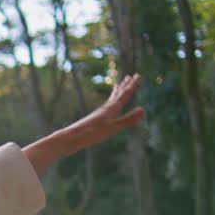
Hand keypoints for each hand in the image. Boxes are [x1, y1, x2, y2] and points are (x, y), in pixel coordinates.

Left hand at [23, 74, 145, 175]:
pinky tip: (107, 107)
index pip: (124, 95)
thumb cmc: (91, 134)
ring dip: (116, 92)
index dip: (132, 86)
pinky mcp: (94, 120)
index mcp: (110, 109)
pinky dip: (109, 103)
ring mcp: (99, 114)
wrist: (70, 138)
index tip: (138, 75)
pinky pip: (105, 108)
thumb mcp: (112, 127)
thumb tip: (143, 109)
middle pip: (117, 95)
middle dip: (125, 86)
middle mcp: (105, 109)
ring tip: (118, 86)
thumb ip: (128, 119)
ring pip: (110, 100)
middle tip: (131, 76)